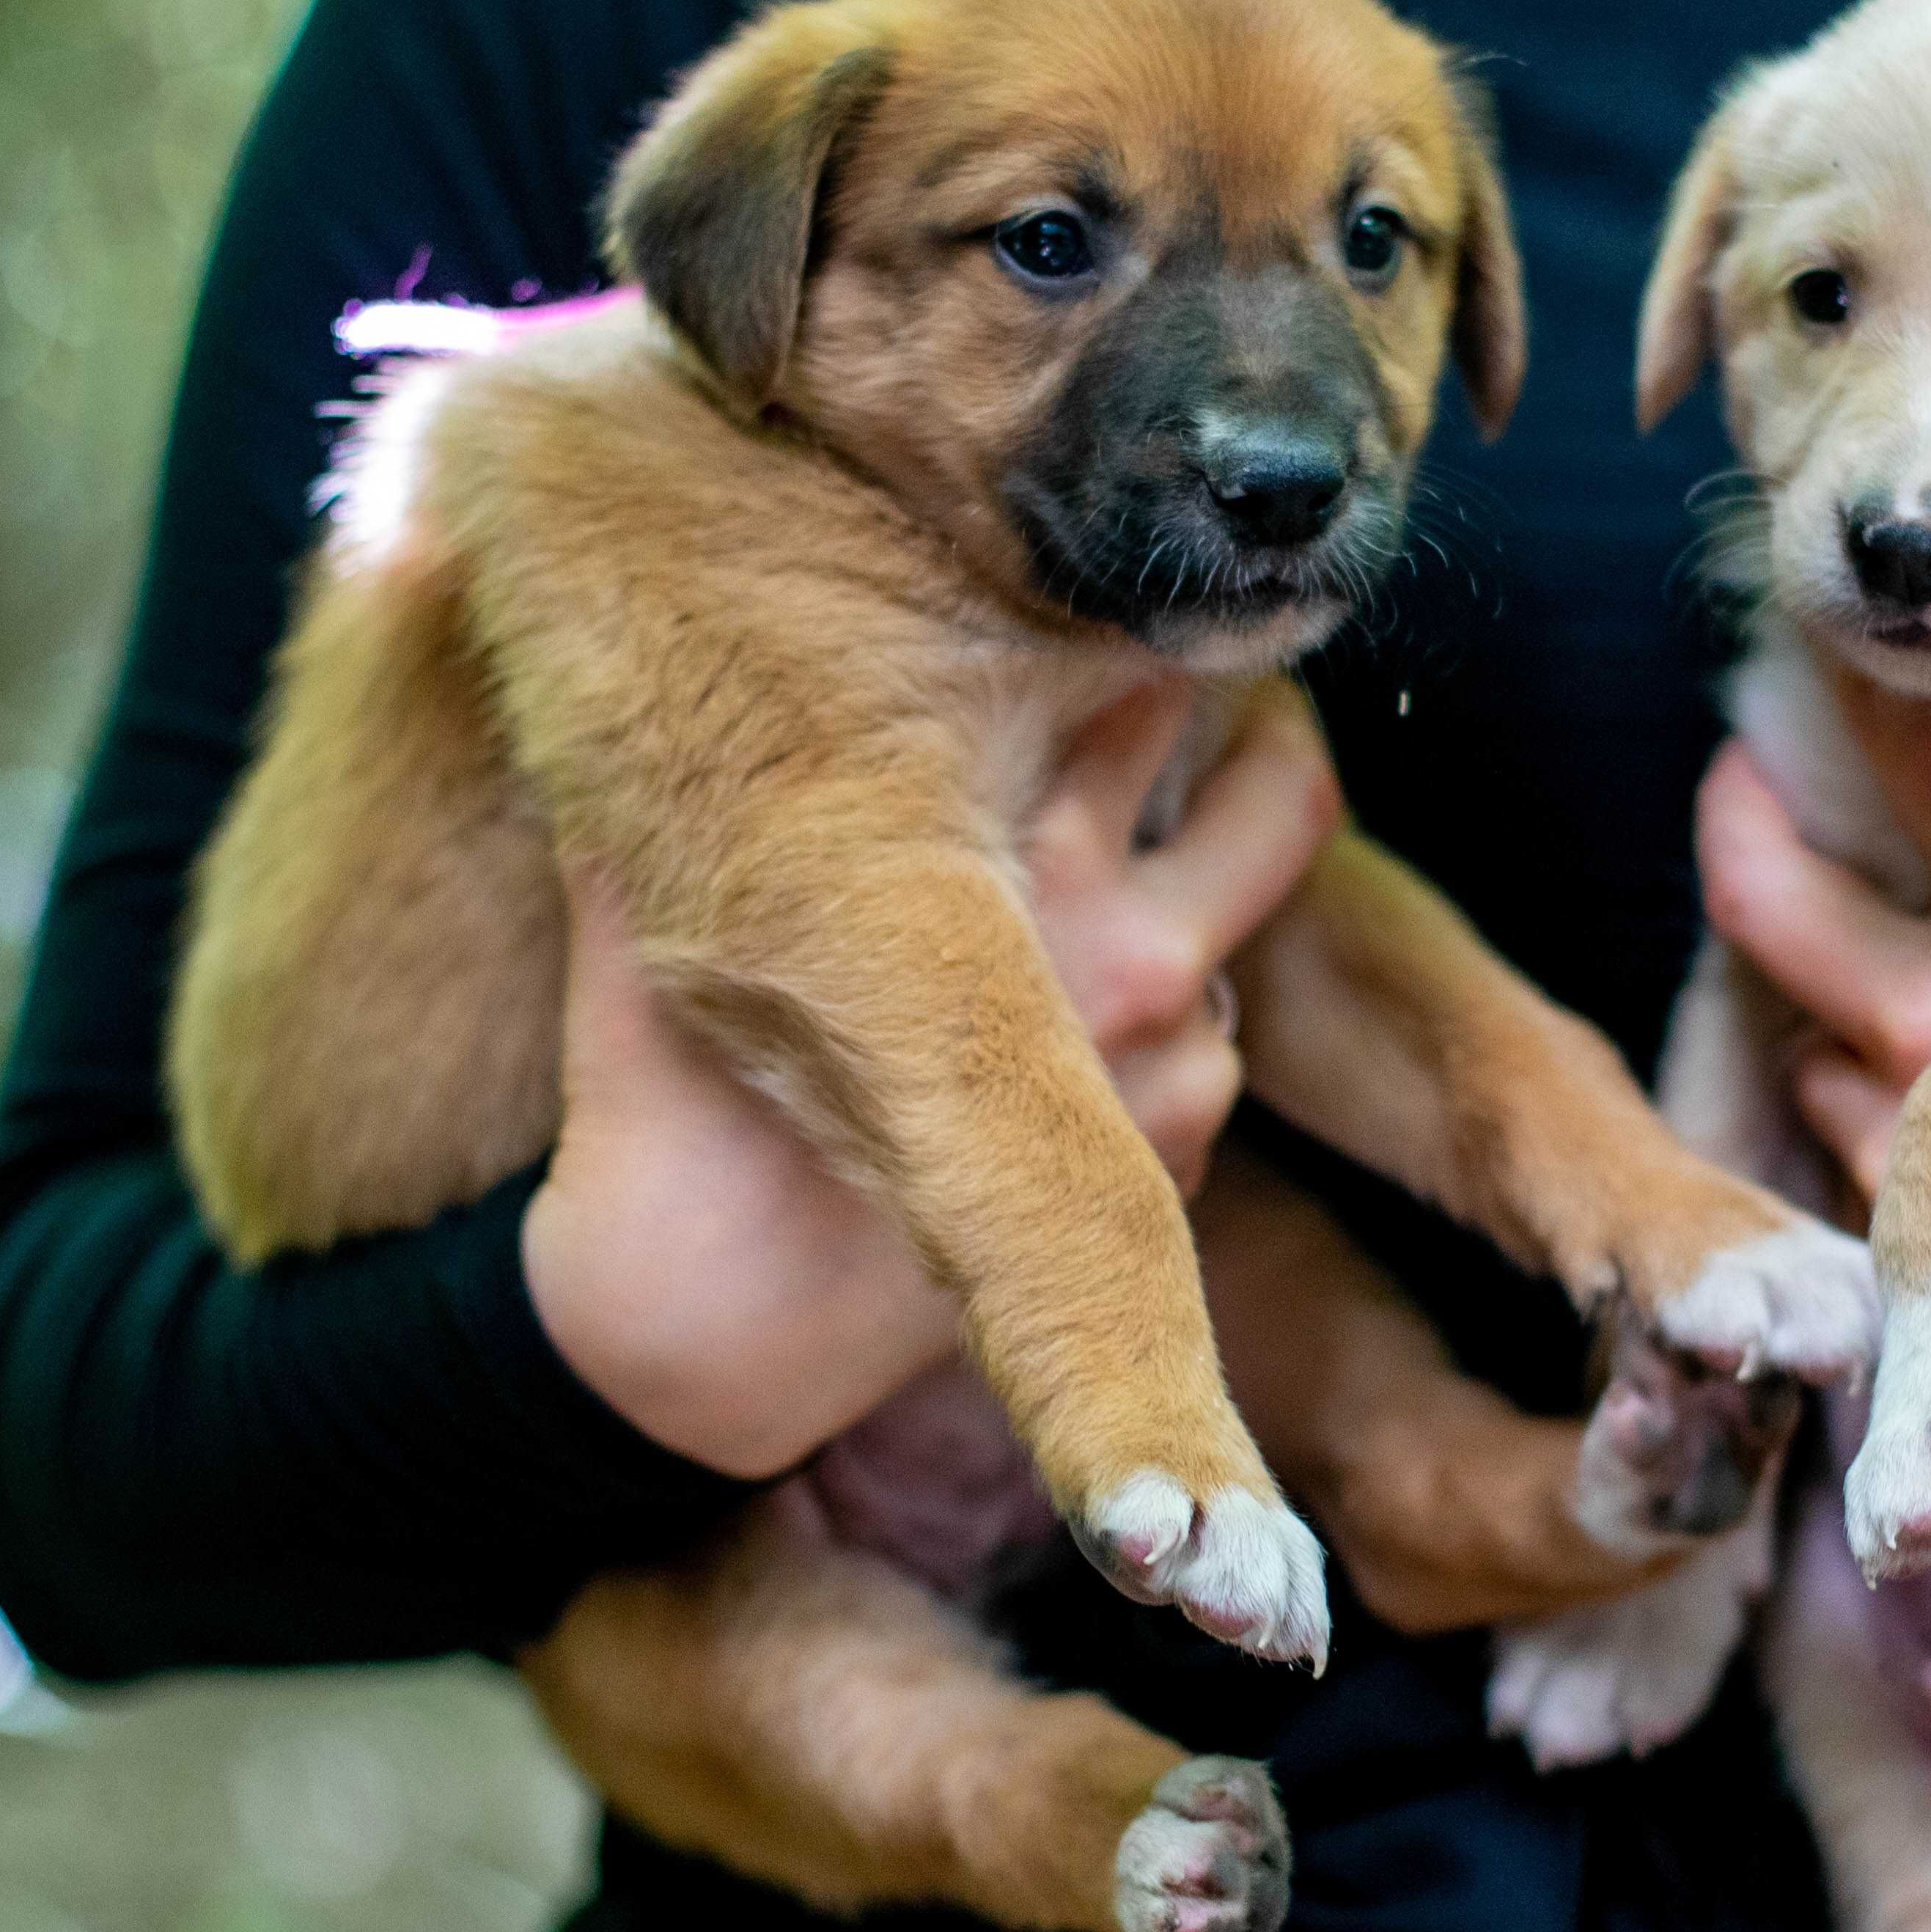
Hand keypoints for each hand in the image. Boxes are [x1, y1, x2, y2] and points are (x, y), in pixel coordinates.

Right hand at [523, 682, 1341, 1477]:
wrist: (709, 1318)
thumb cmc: (678, 1094)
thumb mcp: (671, 886)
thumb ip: (714, 750)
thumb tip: (653, 612)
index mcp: (1014, 861)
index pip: (1152, 690)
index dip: (1143, 650)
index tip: (1126, 634)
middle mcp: (1125, 959)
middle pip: (1277, 797)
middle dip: (1253, 748)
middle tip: (1208, 721)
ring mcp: (1171, 1072)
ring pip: (1242, 936)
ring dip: (1188, 913)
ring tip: (1082, 914)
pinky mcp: (1177, 1167)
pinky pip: (1208, 1053)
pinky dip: (1159, 1037)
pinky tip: (1055, 1045)